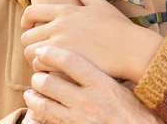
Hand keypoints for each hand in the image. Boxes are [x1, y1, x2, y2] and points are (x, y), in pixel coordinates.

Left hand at [21, 0, 162, 81]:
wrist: (131, 48)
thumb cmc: (118, 26)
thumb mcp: (98, 3)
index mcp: (65, 11)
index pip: (31, 12)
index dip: (25, 21)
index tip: (28, 28)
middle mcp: (59, 26)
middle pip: (26, 35)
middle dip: (30, 43)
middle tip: (41, 50)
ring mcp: (61, 44)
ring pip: (30, 52)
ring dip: (35, 58)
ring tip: (47, 62)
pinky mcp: (65, 62)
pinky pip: (40, 67)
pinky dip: (44, 70)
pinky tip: (55, 71)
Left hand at [22, 46, 163, 123]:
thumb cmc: (134, 109)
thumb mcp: (124, 85)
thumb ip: (105, 71)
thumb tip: (89, 51)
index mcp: (101, 83)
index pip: (70, 62)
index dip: (52, 54)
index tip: (43, 50)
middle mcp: (88, 100)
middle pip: (51, 83)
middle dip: (39, 77)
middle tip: (38, 73)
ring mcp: (78, 118)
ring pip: (44, 104)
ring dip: (34, 96)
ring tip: (32, 91)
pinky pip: (46, 120)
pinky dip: (37, 113)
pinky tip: (35, 109)